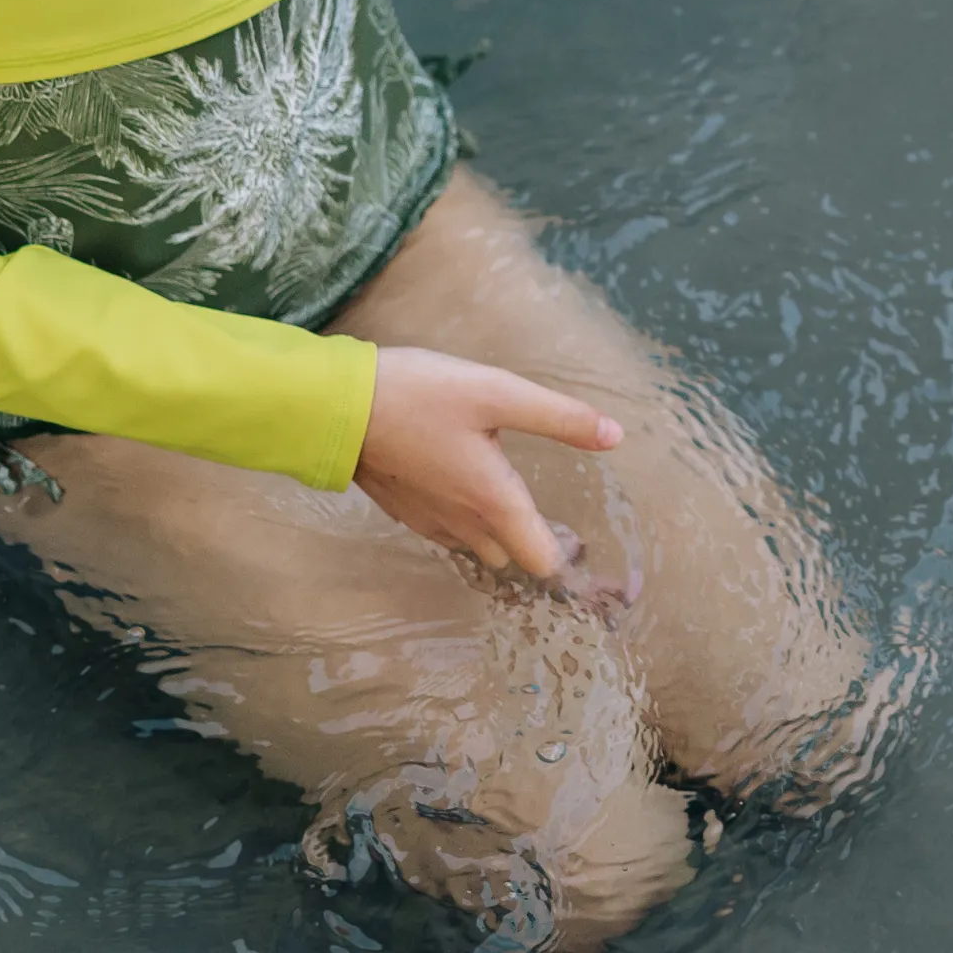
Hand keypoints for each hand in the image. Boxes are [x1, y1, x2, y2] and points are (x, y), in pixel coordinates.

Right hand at [351, 345, 621, 583]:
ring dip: (492, 531)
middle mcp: (463, 523)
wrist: (337, 408)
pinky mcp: (400, 508)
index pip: (540, 558)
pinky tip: (458, 482)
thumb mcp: (498, 393)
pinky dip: (459, 517)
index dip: (563, 555)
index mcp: (494, 502)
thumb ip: (559, 418)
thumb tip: (615, 436)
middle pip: (508, 555)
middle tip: (546, 511)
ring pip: (473, 543)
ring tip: (504, 496)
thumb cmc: (422, 397)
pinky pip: (443, 527)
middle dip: (528, 542)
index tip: (579, 538)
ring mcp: (427, 520)